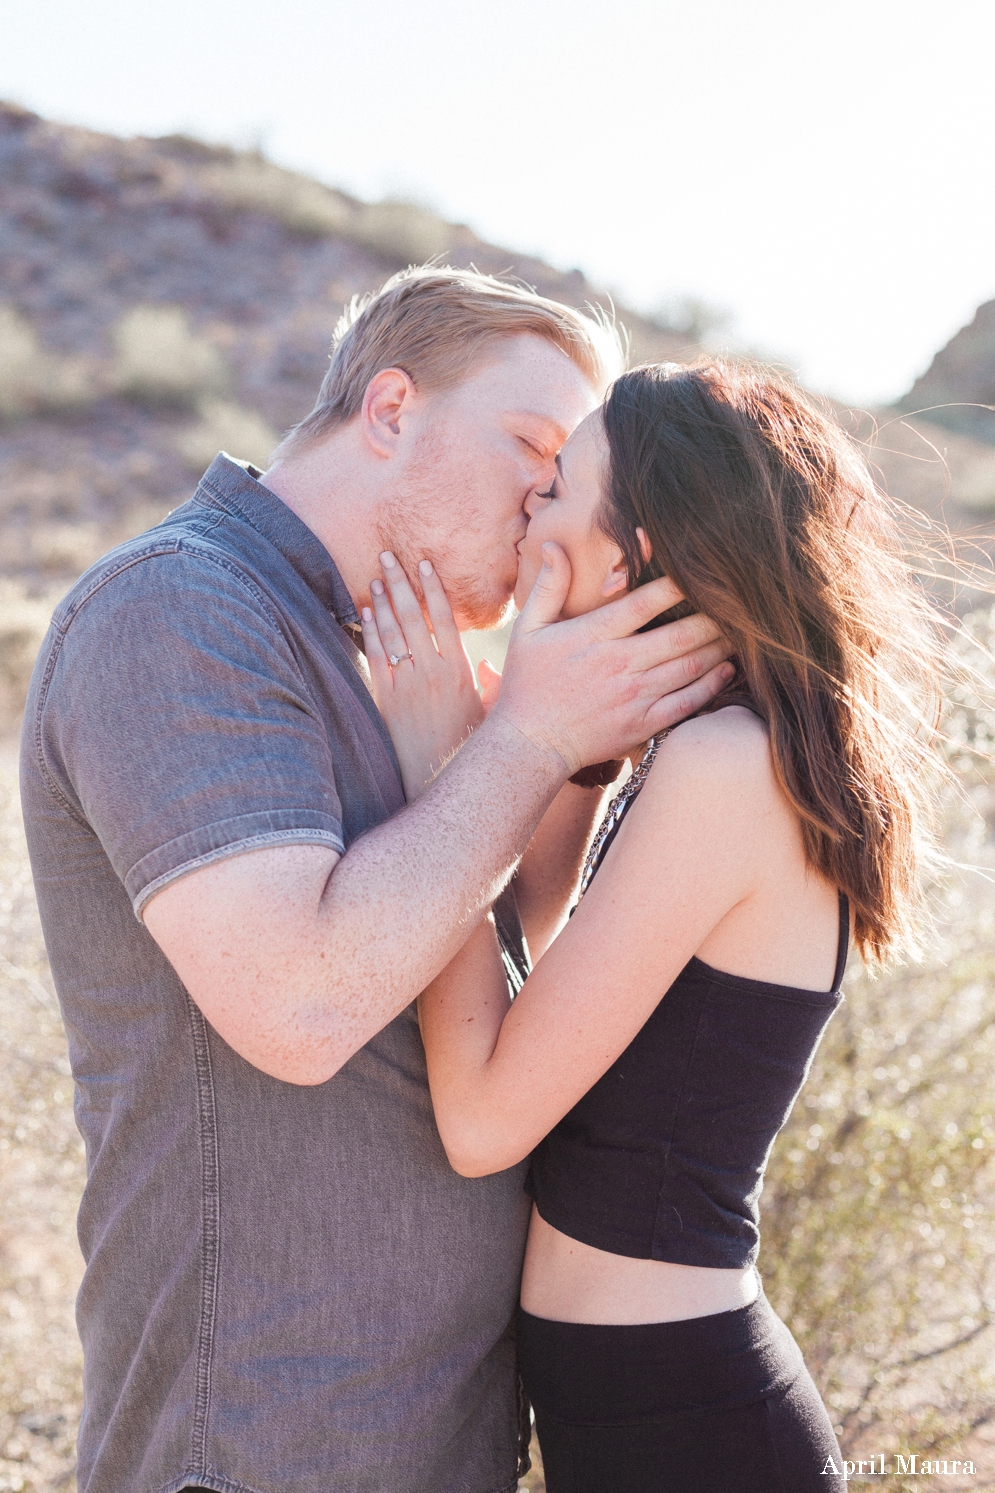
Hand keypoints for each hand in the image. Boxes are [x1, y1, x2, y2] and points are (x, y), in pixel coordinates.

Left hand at [361, 553, 483, 799]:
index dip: (432, 587)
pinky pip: (376, 659)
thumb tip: (485, 662)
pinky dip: (370, 633)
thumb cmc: (471, 747)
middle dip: (399, 583)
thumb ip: (492, 684)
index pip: (443, 618)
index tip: (424, 563)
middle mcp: (431, 672)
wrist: (440, 778)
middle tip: (388, 554)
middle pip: (411, 617)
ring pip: (391, 634)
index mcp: (460, 670)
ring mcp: (406, 685)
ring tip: (375, 576)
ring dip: (382, 602)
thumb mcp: (492, 713)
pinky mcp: (387, 701)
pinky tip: (365, 613)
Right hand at [493, 543, 734, 773]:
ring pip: (691, 666)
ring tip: (740, 630)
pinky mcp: (643, 724)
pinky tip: (726, 669)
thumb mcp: (528, 629)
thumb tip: (553, 546)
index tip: (699, 569)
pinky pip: (688, 702)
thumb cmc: (528, 683)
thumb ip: (548, 587)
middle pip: (681, 634)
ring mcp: (635, 696)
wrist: (529, 744)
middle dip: (714, 616)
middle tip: (736, 601)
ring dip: (720, 646)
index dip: (677, 584)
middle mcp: (620, 664)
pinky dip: (712, 685)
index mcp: (594, 636)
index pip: (645, 602)